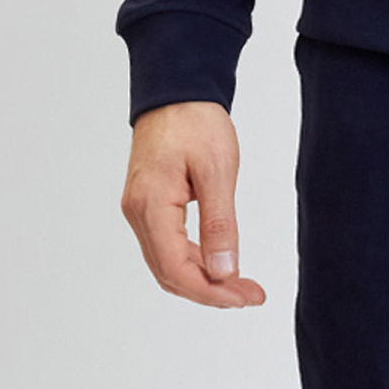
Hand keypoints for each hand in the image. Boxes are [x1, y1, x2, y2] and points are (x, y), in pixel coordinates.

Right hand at [120, 101, 266, 307]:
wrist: (175, 90)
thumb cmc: (195, 122)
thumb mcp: (217, 172)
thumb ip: (220, 225)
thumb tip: (224, 272)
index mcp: (151, 205)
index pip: (176, 269)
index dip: (212, 292)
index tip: (246, 297)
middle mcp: (138, 212)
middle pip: (169, 273)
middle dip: (211, 291)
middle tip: (251, 295)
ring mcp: (139, 209)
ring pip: (167, 263)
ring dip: (203, 279)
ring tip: (241, 285)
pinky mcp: (147, 204)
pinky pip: (166, 246)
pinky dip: (193, 261)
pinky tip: (219, 263)